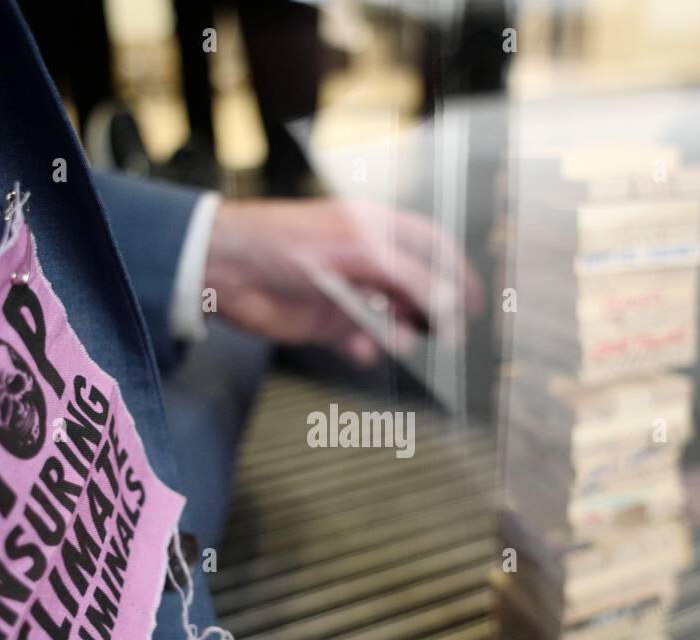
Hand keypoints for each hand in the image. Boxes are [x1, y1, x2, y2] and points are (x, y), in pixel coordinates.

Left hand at [203, 198, 482, 364]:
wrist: (224, 269)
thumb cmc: (284, 242)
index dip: (457, 272)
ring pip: (393, 318)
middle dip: (432, 310)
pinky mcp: (328, 322)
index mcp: (375, 228)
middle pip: (417, 287)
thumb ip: (408, 277)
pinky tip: (359, 349)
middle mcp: (366, 259)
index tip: (475, 302)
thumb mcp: (357, 253)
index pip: (431, 247)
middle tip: (446, 334)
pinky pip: (362, 340)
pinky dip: (367, 349)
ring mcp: (349, 291)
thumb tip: (451, 302)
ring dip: (400, 333)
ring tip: (395, 340)